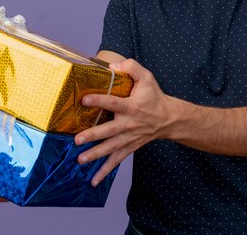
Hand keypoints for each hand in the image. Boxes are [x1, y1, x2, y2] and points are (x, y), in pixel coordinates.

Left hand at [75, 59, 174, 185]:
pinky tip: (94, 180)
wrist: (169, 118)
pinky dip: (105, 171)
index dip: (99, 101)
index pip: (113, 103)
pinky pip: (116, 160)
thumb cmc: (154, 96)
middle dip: (93, 136)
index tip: (84, 100)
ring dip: (95, 155)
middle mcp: (129, 124)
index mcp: (132, 106)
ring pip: (111, 148)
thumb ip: (131, 67)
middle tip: (77, 140)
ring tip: (80, 160)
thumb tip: (112, 65)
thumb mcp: (147, 77)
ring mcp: (129, 138)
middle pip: (109, 131)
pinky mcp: (129, 147)